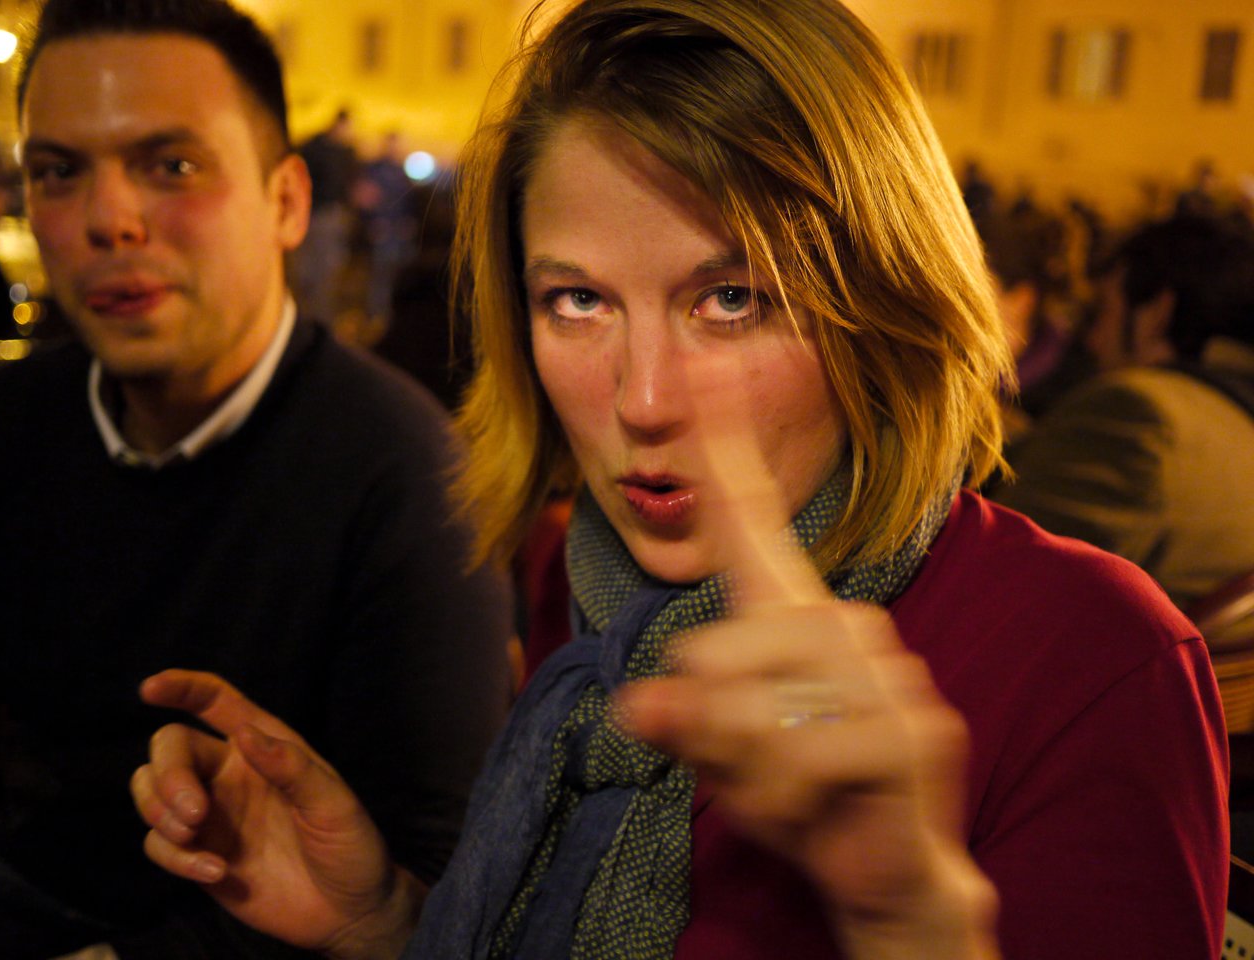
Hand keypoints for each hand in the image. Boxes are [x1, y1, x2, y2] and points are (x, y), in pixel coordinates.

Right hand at [131, 670, 421, 959]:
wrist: (348, 911)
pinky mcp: (198, 854)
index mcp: (266, 747)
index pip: (217, 703)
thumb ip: (292, 768)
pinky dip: (174, 857)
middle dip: (168, 774)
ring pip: (149, 790)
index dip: (183, 687)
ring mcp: (211, 814)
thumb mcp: (333, 804)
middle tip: (194, 813)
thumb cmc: (350, 845)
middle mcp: (230, 773)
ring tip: (194, 834)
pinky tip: (216, 872)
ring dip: (158, 809)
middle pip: (171, 746)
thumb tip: (243, 733)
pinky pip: (158, 844)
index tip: (150, 688)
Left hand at [617, 353, 998, 959]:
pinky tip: (821, 811)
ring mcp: (887, 672)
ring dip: (748, 776)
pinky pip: (803, 762)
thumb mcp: (721, 751)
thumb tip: (638, 704)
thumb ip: (684, 719)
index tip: (703, 375)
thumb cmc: (797, 791)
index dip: (725, 454)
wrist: (886, 866)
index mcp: (788, 613)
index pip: (749, 522)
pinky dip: (786, 806)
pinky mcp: (914, 731)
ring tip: (791, 794)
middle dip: (708, 728)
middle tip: (757, 767)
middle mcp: (840, 623)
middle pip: (708, 651)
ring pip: (752, 713)